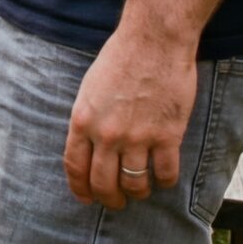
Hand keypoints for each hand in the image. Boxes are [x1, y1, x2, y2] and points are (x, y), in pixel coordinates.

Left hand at [63, 24, 194, 209]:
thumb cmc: (120, 58)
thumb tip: (91, 146)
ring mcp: (137, 137)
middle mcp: (106, 134)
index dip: (80, 189)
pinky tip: (163, 178)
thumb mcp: (90, 88)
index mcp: (82, 120)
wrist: (154, 41)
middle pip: (103, 183)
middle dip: (109, 199)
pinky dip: (164, 182)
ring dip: (138, 193)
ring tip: (141, 191)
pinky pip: (164, 174)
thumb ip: (89, 119)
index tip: (86, 198)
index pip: (75, 167)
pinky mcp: (167, 136)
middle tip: (117, 202)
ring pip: (134, 185)